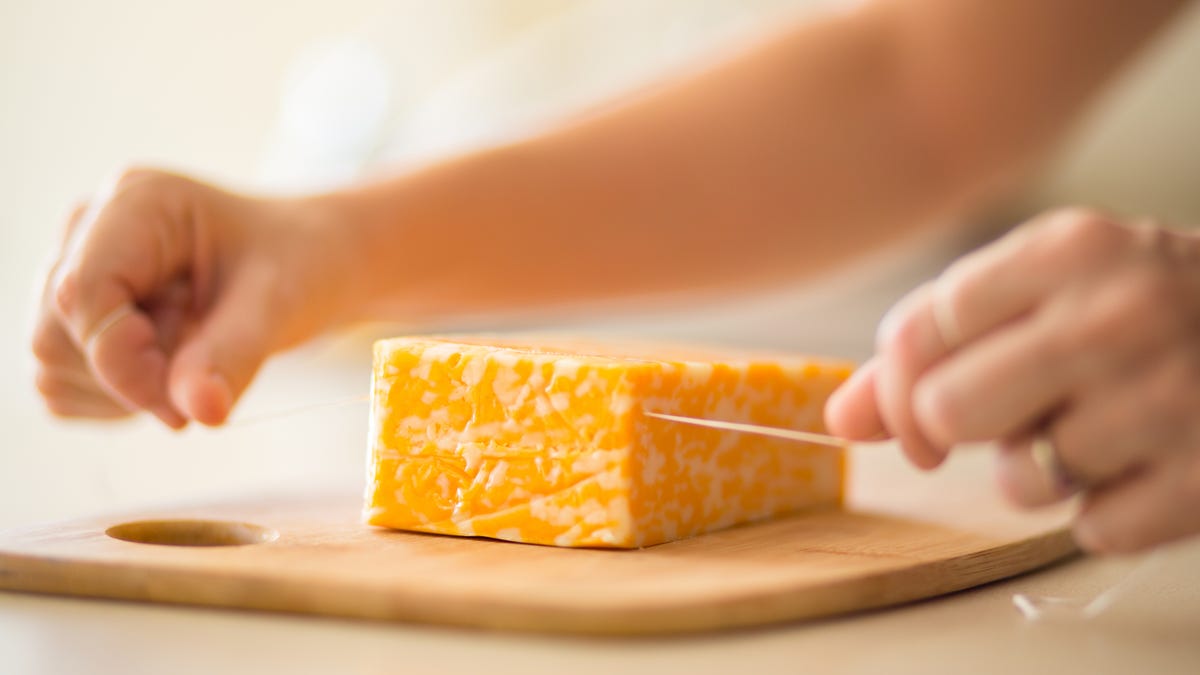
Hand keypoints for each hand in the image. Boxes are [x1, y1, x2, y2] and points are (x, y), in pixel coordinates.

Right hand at [32, 168, 352, 426]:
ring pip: (51, 362)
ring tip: (193, 354)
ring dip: (122, 389)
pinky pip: (63, 382)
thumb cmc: (299, 263)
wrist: (309, 260)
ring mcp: (77, 269)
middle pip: (55, 333)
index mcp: (136, 203)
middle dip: (127, 375)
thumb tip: (200, 412)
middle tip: (202, 371)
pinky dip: (114, 400)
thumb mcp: (279, 304)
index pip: (83, 293)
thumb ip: (234, 355)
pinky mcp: (78, 314)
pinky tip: (170, 368)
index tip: (182, 402)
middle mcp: (91, 228)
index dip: (122, 361)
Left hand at [827, 208, 1199, 553]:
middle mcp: (1118, 314)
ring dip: (1040, 473)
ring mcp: (1172, 397)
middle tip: (1009, 421)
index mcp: (1068, 249)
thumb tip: (837, 416)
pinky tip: (1148, 464)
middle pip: (948, 412)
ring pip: (1017, 481)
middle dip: (961, 433)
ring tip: (1097, 432)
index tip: (917, 410)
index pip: (918, 331)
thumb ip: (938, 343)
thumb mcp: (1054, 290)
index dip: (898, 387)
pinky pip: (1093, 530)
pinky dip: (1109, 511)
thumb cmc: (1154, 309)